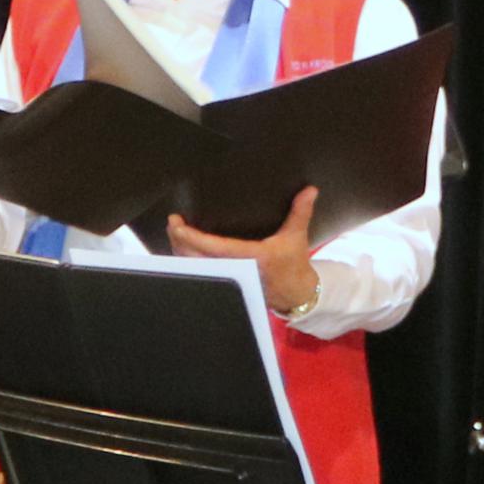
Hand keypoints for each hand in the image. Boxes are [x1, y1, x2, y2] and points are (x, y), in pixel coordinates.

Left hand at [170, 186, 324, 319]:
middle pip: (197, 259)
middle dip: (180, 241)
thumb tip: (310, 190)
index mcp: (253, 257)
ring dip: (181, 251)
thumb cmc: (293, 264)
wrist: (295, 293)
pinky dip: (188, 261)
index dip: (193, 238)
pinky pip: (200, 273)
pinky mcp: (226, 282)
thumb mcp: (297, 237)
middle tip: (172, 222)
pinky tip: (182, 249)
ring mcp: (230, 278)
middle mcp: (237, 269)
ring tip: (174, 232)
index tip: (178, 225)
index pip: (215, 248)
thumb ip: (300, 212)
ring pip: (195, 268)